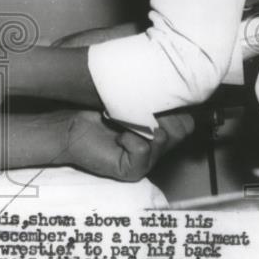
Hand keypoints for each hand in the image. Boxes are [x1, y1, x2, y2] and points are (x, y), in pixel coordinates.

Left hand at [61, 109, 194, 181]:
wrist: (72, 128)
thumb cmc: (97, 112)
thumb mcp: (129, 102)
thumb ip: (150, 101)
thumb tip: (167, 87)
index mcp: (159, 132)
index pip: (186, 123)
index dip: (175, 108)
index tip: (155, 98)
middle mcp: (156, 149)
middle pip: (180, 131)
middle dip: (160, 114)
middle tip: (137, 110)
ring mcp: (146, 162)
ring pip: (163, 139)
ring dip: (140, 124)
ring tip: (123, 122)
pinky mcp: (133, 170)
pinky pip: (143, 149)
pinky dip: (130, 138)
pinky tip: (117, 136)